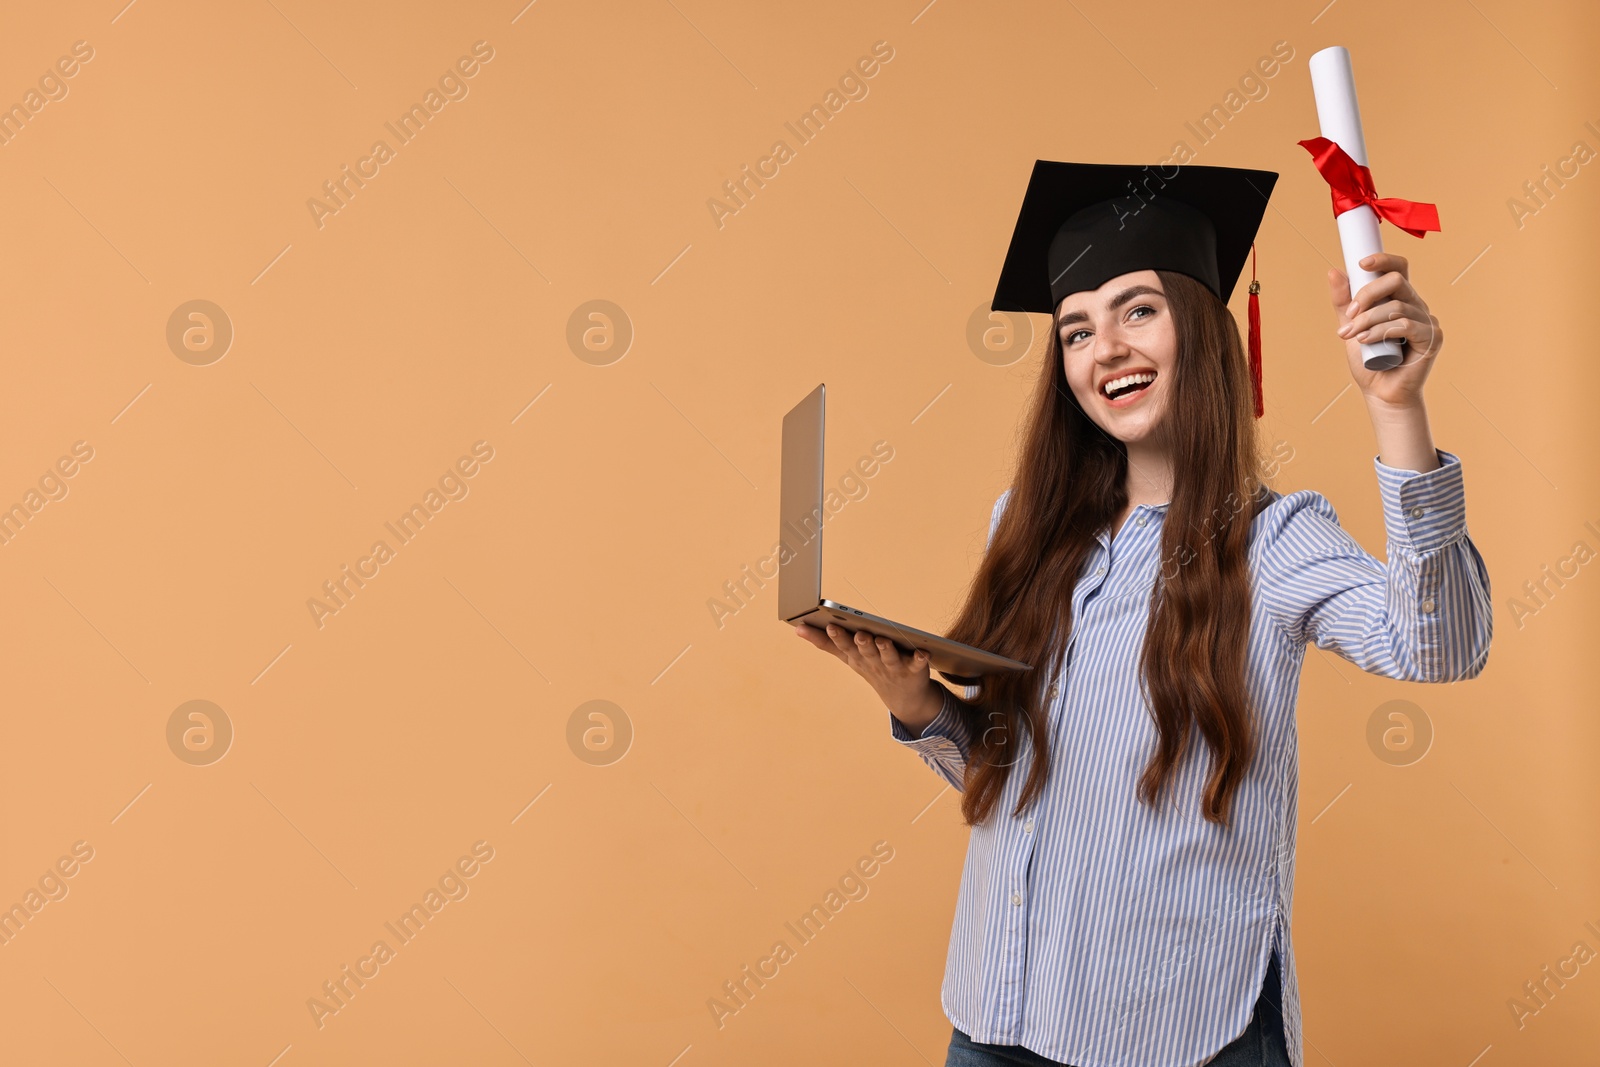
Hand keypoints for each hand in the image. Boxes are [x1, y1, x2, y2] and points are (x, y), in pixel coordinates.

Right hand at [793, 620, 941, 732]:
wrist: (903, 697)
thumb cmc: (871, 667)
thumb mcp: (847, 656)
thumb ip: (823, 641)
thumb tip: (797, 627)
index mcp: (857, 656)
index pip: (844, 646)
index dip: (837, 636)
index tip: (830, 624)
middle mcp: (873, 662)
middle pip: (866, 651)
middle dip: (862, 643)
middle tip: (859, 633)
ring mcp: (893, 667)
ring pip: (888, 657)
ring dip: (886, 649)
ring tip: (882, 639)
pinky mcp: (914, 670)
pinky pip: (917, 664)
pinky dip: (920, 659)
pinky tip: (923, 652)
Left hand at [1327, 252, 1442, 408]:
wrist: (1380, 392)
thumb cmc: (1368, 360)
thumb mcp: (1350, 326)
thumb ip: (1344, 302)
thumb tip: (1333, 271)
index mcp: (1400, 298)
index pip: (1398, 268)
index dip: (1383, 259)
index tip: (1361, 263)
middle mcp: (1416, 306)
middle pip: (1396, 280)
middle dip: (1367, 294)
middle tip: (1349, 315)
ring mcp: (1426, 321)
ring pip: (1396, 306)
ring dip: (1368, 320)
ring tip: (1352, 336)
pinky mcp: (1432, 338)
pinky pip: (1405, 326)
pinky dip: (1381, 331)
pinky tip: (1366, 341)